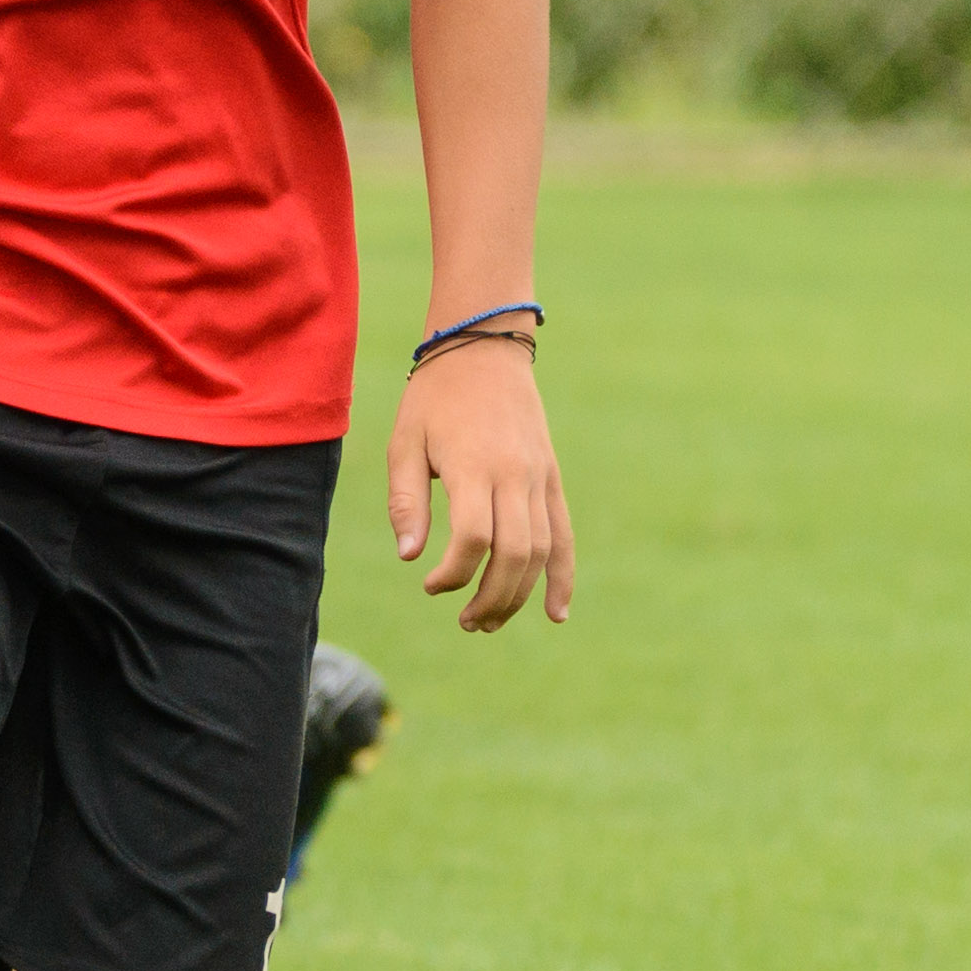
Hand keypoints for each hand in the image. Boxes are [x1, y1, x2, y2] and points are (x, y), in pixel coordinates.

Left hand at [385, 337, 572, 633]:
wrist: (483, 348)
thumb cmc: (433, 398)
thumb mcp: (405, 443)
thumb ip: (406, 501)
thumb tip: (410, 556)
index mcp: (474, 466)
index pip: (474, 538)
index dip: (454, 574)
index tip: (430, 585)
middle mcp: (514, 475)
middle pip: (514, 554)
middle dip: (491, 598)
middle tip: (465, 621)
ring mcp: (539, 478)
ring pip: (541, 552)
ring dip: (519, 596)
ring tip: (488, 621)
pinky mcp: (551, 478)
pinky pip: (564, 535)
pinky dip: (562, 577)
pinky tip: (554, 614)